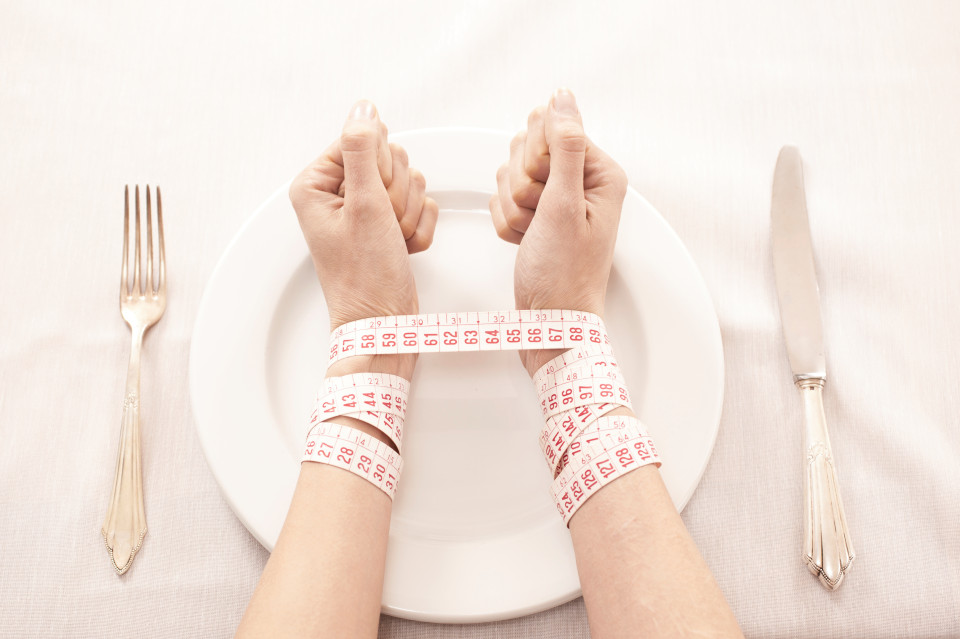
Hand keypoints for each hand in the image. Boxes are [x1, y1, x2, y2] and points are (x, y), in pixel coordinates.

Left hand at [290, 100, 437, 379]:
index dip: (379, 168)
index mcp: (316, 184)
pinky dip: (418, 229)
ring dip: (410, 214)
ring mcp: (365, 210)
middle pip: (388, 159)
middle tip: (383, 227)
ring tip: (393, 243)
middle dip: (397, 195)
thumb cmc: (366, 275)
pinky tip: (404, 250)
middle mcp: (337, 194)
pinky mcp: (387, 225)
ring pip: (410, 182)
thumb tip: (363, 108)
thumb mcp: (364, 205)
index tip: (374, 201)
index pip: (363, 140)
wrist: (384, 324)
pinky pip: (420, 206)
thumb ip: (363, 150)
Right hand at [489, 89, 628, 375]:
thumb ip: (564, 146)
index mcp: (599, 173)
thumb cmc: (564, 274)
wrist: (549, 322)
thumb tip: (563, 98)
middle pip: (527, 150)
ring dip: (512, 208)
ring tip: (532, 235)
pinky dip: (507, 223)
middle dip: (522, 187)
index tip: (546, 191)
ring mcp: (556, 200)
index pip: (551, 129)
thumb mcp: (564, 205)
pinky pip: (502, 200)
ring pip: (510, 175)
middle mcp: (580, 182)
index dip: (537, 160)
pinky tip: (523, 243)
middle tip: (539, 218)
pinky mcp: (536, 216)